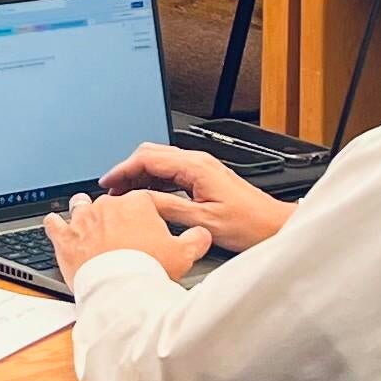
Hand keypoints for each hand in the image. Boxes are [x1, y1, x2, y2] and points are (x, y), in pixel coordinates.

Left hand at [42, 189, 209, 290]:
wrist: (120, 290)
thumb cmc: (149, 270)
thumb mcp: (184, 254)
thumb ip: (196, 239)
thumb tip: (202, 233)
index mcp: (136, 204)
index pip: (143, 199)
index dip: (146, 211)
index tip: (146, 221)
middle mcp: (107, 206)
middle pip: (110, 202)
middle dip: (115, 213)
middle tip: (119, 229)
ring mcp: (83, 220)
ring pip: (80, 206)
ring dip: (83, 211)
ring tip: (87, 218)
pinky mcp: (65, 237)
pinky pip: (54, 223)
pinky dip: (54, 224)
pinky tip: (55, 224)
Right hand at [97, 143, 294, 255]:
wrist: (273, 225)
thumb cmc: (248, 224)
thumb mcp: (202, 220)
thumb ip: (168, 207)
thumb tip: (140, 201)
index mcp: (195, 167)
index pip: (148, 158)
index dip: (123, 170)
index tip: (108, 184)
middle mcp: (198, 162)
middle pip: (151, 154)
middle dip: (127, 170)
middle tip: (112, 190)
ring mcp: (202, 168)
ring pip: (160, 162)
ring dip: (140, 177)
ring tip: (125, 196)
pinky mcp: (204, 177)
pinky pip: (171, 172)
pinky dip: (154, 182)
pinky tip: (147, 197)